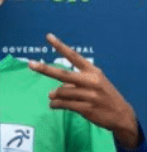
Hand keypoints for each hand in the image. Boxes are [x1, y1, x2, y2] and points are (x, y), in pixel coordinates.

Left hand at [28, 33, 138, 147]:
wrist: (121, 114)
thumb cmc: (102, 96)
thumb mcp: (93, 84)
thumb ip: (72, 84)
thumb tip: (52, 93)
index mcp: (92, 71)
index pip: (73, 56)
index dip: (60, 46)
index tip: (48, 37)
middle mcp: (91, 81)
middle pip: (63, 74)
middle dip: (45, 69)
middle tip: (30, 64)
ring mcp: (90, 95)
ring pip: (61, 92)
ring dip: (54, 96)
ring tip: (53, 98)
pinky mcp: (87, 108)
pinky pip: (64, 104)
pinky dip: (55, 104)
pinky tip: (54, 105)